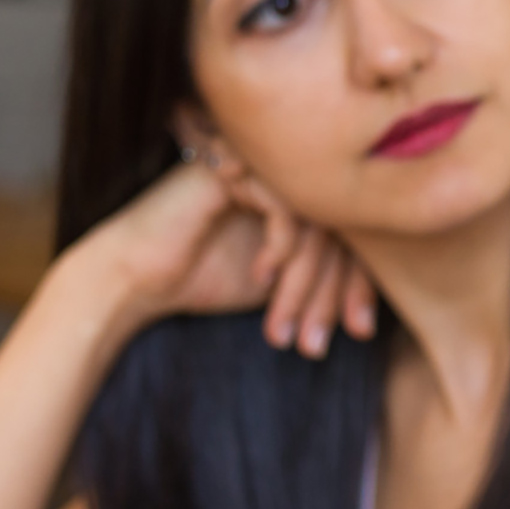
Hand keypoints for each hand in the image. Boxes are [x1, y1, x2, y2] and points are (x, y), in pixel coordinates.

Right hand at [71, 162, 377, 357]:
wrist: (133, 279)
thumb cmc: (203, 279)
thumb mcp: (282, 283)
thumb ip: (325, 275)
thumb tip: (376, 311)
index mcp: (306, 196)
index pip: (355, 236)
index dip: (360, 286)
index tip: (361, 332)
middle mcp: (289, 176)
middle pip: (342, 229)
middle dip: (336, 292)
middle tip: (326, 341)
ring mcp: (262, 167)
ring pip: (317, 222)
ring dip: (305, 285)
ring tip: (290, 331)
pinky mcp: (233, 168)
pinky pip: (285, 206)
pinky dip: (279, 247)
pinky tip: (261, 277)